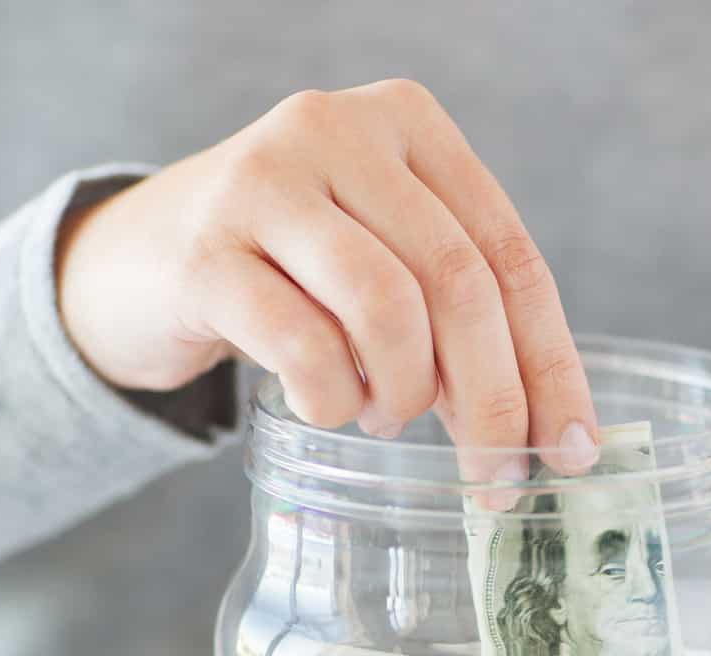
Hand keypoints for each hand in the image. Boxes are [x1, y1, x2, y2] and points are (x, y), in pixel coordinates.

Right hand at [54, 79, 597, 491]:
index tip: (573, 448)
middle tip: (494, 477)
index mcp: (407, 121)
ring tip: (388, 415)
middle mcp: (337, 130)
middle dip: (492, 399)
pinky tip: (327, 406)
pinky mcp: (205, 251)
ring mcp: (264, 181)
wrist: (136, 261)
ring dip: (405, 393)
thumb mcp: (383, 261)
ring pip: (387, 307)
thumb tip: (550, 432)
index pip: (510, 254)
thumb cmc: (287, 272)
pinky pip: (304, 345)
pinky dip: (333, 399)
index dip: (550, 362)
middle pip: (459, 282)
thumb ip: (458, 316)